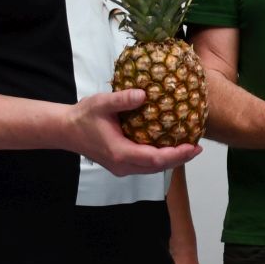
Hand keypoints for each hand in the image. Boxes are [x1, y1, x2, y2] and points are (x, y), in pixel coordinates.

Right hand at [66, 90, 201, 175]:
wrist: (66, 130)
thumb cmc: (84, 116)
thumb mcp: (102, 103)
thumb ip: (122, 99)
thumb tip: (144, 94)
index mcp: (120, 152)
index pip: (155, 159)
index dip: (176, 155)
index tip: (193, 146)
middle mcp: (123, 165)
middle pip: (158, 167)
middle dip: (180, 158)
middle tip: (198, 147)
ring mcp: (122, 168)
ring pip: (153, 168)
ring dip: (172, 159)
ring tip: (189, 147)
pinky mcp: (121, 165)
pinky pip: (146, 165)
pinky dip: (161, 158)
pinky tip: (170, 147)